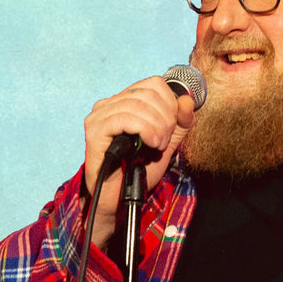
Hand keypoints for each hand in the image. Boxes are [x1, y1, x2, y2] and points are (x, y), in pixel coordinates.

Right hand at [82, 76, 195, 247]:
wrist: (119, 197)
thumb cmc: (139, 169)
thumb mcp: (168, 142)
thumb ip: (180, 122)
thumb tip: (188, 100)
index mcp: (126, 102)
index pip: (154, 84)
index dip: (171, 103)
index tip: (173, 127)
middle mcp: (110, 104)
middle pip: (148, 93)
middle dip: (166, 117)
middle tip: (165, 140)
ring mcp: (99, 116)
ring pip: (138, 105)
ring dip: (157, 126)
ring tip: (158, 145)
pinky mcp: (95, 130)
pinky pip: (125, 118)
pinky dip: (145, 130)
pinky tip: (151, 144)